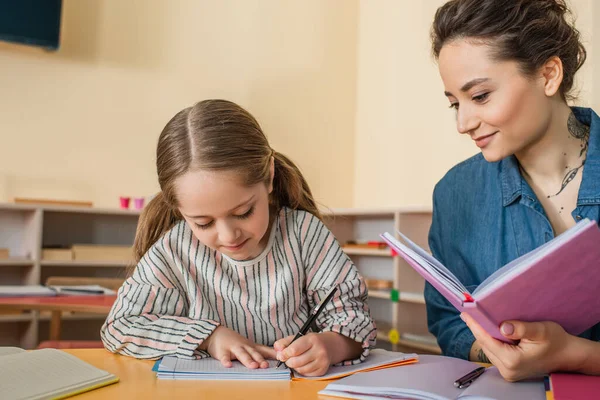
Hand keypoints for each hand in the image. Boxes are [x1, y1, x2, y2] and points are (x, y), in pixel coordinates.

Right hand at [200, 326, 275, 368]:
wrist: (217, 333)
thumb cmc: (236, 342)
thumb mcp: (250, 345)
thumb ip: (263, 351)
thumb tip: (279, 356)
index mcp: (251, 346)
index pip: (263, 350)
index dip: (272, 354)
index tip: (280, 357)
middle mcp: (244, 346)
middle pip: (253, 353)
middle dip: (260, 359)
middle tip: (266, 366)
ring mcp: (233, 348)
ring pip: (241, 354)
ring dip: (248, 360)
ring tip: (253, 366)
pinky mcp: (222, 351)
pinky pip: (224, 357)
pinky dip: (226, 361)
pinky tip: (228, 365)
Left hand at [273, 332, 332, 375]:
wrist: (330, 345)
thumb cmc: (311, 341)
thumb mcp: (298, 337)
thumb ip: (285, 342)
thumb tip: (277, 349)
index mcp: (312, 339)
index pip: (294, 350)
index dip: (285, 354)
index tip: (281, 355)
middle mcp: (319, 350)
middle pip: (296, 362)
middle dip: (288, 361)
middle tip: (288, 359)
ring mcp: (322, 361)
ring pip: (301, 370)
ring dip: (295, 367)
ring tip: (295, 361)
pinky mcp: (323, 370)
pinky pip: (306, 375)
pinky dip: (302, 371)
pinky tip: (303, 365)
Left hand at [462, 312, 576, 380]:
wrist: (568, 355)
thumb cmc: (557, 341)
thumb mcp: (541, 330)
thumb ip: (521, 328)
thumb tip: (503, 326)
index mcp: (513, 361)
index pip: (486, 340)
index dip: (475, 325)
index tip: (465, 313)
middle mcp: (507, 370)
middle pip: (485, 345)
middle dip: (477, 328)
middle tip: (468, 312)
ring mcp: (508, 372)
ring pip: (488, 349)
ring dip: (483, 334)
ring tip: (476, 318)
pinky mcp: (510, 370)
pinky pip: (495, 353)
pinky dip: (491, 341)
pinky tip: (489, 329)